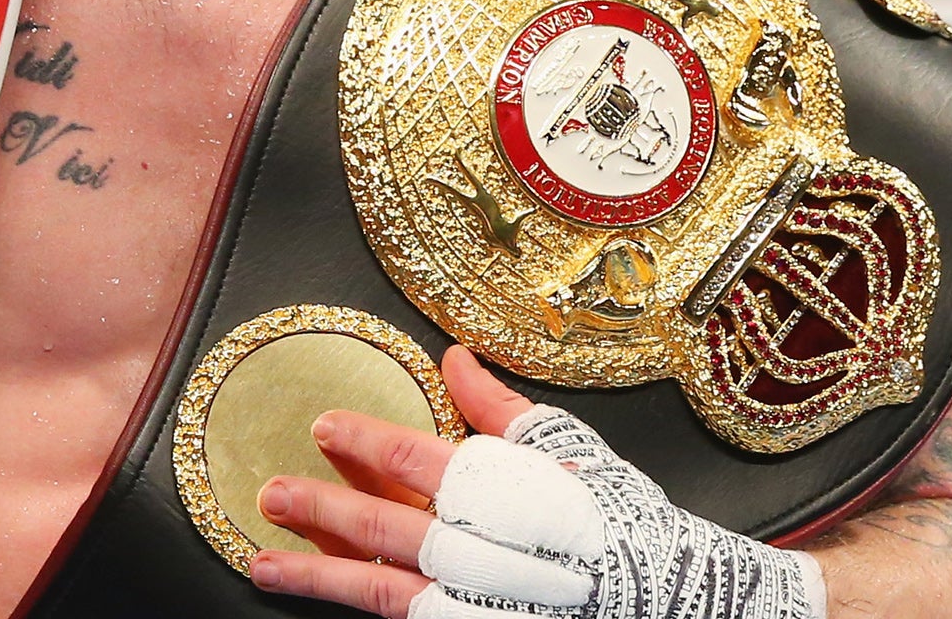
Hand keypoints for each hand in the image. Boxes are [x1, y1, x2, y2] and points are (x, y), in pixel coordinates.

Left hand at [249, 345, 824, 618]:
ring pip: (392, 596)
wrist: (686, 602)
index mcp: (522, 500)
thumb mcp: (572, 452)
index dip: (371, 443)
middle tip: (271, 492)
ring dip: (323, 578)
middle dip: (329, 513)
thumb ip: (503, 410)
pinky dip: (368, 614)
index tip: (323, 425)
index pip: (431, 465)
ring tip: (265, 562)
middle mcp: (502, 561)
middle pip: (399, 533)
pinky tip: (326, 597)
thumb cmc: (626, 521)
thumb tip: (453, 357)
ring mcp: (493, 613)